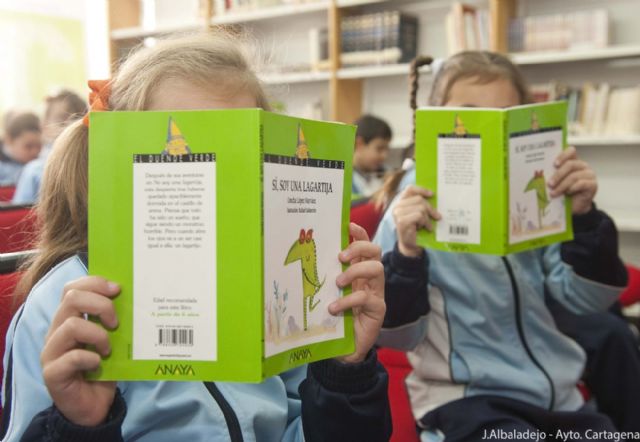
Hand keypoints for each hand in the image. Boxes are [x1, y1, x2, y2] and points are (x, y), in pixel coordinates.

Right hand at [41, 276, 119, 426]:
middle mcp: (56, 331)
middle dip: (101, 305)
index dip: (95, 283)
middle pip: (72, 299)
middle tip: (116, 323)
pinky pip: (71, 357)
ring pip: (71, 325)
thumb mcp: (112, 339)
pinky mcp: (52, 373)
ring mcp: (51, 352)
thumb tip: (136, 298)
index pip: (73, 288)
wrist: (94, 406)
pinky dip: (90, 358)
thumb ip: (114, 320)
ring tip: (109, 349)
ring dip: (98, 335)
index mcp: (69, 318)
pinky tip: (99, 365)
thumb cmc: (104, 368)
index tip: (118, 289)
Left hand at [329, 223, 384, 363]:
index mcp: (358, 271)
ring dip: (355, 272)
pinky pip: (367, 298)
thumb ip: (324, 278)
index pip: (364, 245)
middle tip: (341, 257)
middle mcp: (370, 279)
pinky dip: (348, 301)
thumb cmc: (333, 318)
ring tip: (337, 283)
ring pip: (376, 270)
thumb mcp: (327, 294)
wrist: (343, 349)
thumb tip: (303, 258)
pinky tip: (334, 308)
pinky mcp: (378, 310)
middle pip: (375, 252)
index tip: (348, 225)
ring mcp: (376, 293)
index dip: (359, 233)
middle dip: (359, 248)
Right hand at [392, 185, 440, 256]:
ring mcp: (398, 213)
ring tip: (428, 224)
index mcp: (401, 202)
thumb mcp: (419, 214)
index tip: (432, 194)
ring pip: (420, 207)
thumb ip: (422, 204)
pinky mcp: (401, 221)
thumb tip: (435, 196)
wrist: (411, 245)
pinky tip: (426, 228)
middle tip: (436, 216)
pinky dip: (425, 222)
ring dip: (427, 217)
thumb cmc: (416, 228)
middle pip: (419, 199)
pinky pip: (419, 216)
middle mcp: (397, 206)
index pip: (410, 189)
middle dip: (430, 208)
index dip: (421, 190)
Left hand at [548, 146, 596, 214]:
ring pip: (574, 176)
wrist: (575, 206)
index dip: (563, 155)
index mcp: (573, 161)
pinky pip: (582, 184)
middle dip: (558, 175)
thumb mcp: (556, 182)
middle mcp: (582, 166)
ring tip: (553, 193)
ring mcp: (589, 174)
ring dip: (562, 185)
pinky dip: (572, 188)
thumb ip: (552, 175)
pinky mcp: (593, 184)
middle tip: (549, 184)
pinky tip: (566, 193)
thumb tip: (539, 173)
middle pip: (570, 165)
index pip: (571, 151)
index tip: (554, 164)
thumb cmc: (564, 192)